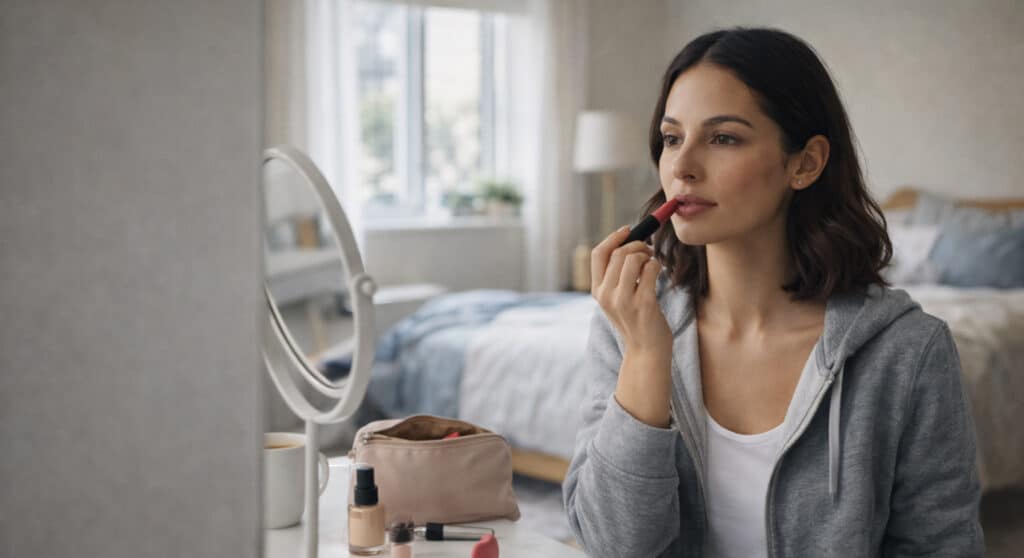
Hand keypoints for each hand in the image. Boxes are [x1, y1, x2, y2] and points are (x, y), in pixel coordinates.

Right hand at [591, 226, 671, 355]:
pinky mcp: (643, 303)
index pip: (598, 254)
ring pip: (634, 258)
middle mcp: (607, 295)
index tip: (628, 230)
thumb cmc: (636, 321)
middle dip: (637, 244)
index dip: (613, 237)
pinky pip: (650, 269)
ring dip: (648, 254)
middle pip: (618, 253)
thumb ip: (616, 276)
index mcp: (597, 291)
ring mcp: (624, 300)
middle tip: (648, 249)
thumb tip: (629, 242)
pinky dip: (657, 265)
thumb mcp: (618, 299)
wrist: (647, 351)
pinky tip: (658, 272)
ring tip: (653, 262)